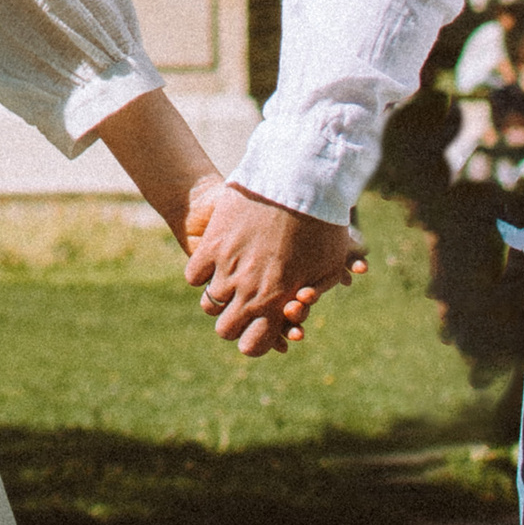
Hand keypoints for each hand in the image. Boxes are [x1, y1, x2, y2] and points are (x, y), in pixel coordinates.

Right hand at [182, 175, 365, 359]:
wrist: (296, 179)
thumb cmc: (321, 222)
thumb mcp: (329, 264)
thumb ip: (312, 293)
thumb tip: (298, 307)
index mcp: (278, 301)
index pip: (253, 345)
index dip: (255, 344)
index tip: (258, 331)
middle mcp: (249, 291)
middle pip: (225, 330)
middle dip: (235, 323)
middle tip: (244, 307)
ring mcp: (227, 269)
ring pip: (209, 304)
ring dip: (220, 297)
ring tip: (231, 281)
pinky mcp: (211, 245)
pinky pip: (194, 275)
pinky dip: (203, 274)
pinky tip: (216, 263)